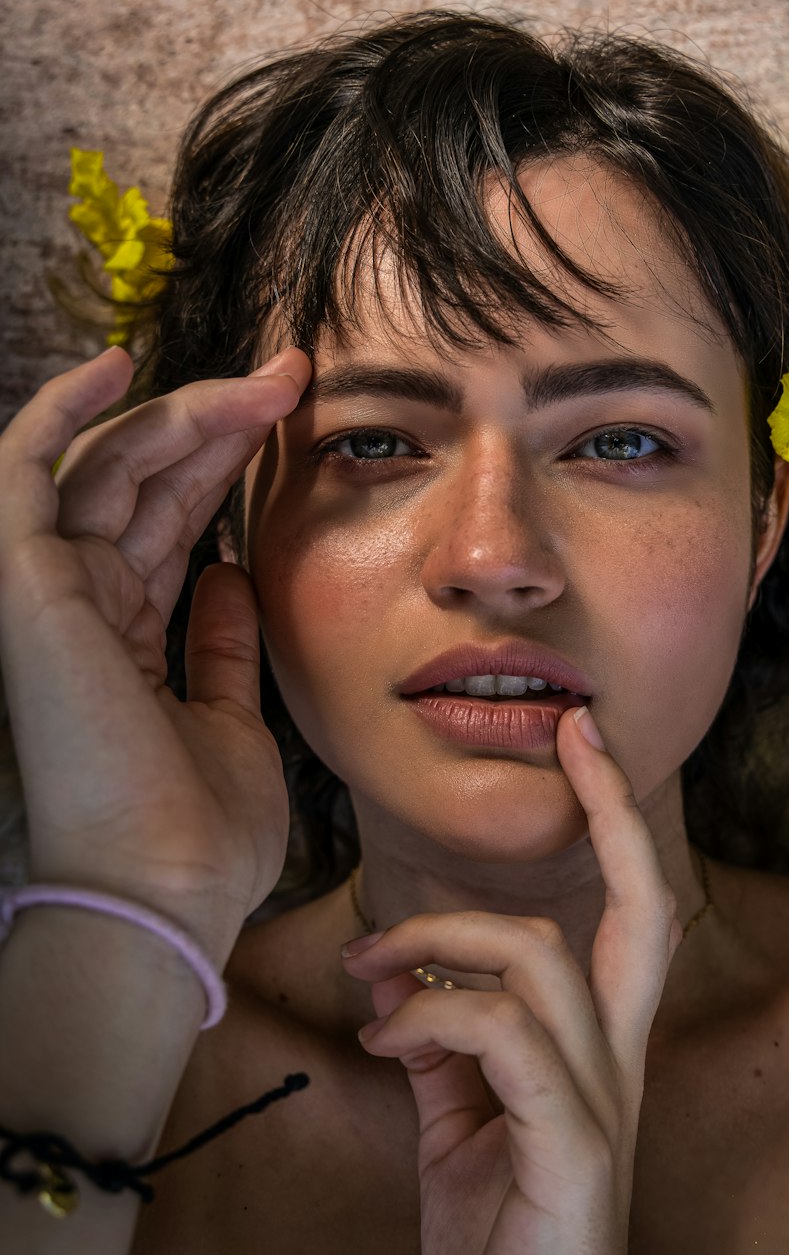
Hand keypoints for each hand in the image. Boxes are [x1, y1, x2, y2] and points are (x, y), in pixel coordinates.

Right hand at [0, 345, 310, 964]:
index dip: (226, 466)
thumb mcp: (230, 718)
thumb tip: (232, 578)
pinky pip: (29, 472)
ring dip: (185, 412)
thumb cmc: (199, 831)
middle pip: (148, 483)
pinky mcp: (27, 584)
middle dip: (219, 423)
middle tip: (295, 377)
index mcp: (122, 637)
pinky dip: (63, 413)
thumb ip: (220, 644)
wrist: (166, 890)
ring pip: (109, 466)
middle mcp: (79, 605)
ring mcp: (47, 591)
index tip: (294, 423)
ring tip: (265, 381)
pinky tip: (119, 364)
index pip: (171, 524)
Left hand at [340, 706, 681, 1254]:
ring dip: (440, 944)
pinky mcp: (570, 1152)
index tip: (588, 742)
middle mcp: (618, 1067)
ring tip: (370, 972)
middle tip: (570, 736)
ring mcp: (600, 1107)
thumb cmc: (502, 1252)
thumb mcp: (464, 1136)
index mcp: (598, 1055)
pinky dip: (432, 1012)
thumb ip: (448, 1057)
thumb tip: (410, 994)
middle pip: (639, 912)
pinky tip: (386, 1036)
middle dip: (611, 812)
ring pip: (543, 961)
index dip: (618, 823)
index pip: (629, 916)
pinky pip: (505, 1037)